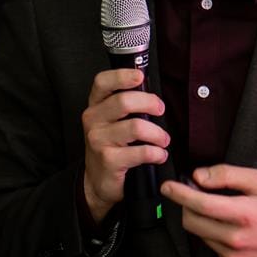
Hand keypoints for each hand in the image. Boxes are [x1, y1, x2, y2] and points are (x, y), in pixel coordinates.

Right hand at [80, 68, 168, 223]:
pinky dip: (157, 153)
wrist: (98, 181)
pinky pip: (141, 151)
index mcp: (95, 106)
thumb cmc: (111, 146)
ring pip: (136, 127)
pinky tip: (159, 155)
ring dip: (158, 134)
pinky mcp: (108, 160)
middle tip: (160, 110)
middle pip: (124, 101)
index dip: (122, 76)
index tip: (140, 76)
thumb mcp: (112, 122)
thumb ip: (126, 106)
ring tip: (163, 140)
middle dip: (150, 103)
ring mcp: (98, 140)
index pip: (102, 82)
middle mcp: (93, 120)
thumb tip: (153, 95)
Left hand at [161, 164, 256, 256]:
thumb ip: (228, 175)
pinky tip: (232, 229)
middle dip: (186, 206)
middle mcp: (235, 238)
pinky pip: (211, 247)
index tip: (167, 186)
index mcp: (243, 213)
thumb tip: (198, 176)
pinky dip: (214, 235)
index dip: (179, 193)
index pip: (199, 203)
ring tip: (221, 212)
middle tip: (196, 195)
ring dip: (202, 220)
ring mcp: (232, 255)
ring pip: (199, 234)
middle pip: (190, 221)